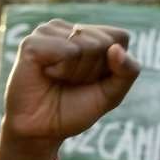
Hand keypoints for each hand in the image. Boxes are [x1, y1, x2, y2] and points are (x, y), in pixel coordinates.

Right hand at [0, 19, 140, 159]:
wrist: (42, 130)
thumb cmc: (75, 110)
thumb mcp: (111, 95)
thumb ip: (127, 72)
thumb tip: (116, 48)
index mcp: (92, 36)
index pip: (121, 37)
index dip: (115, 65)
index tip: (95, 80)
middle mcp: (71, 29)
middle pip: (104, 42)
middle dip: (94, 71)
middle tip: (73, 83)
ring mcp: (49, 32)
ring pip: (85, 45)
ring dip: (77, 72)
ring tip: (59, 79)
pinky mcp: (33, 42)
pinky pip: (66, 50)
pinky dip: (62, 71)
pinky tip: (47, 75)